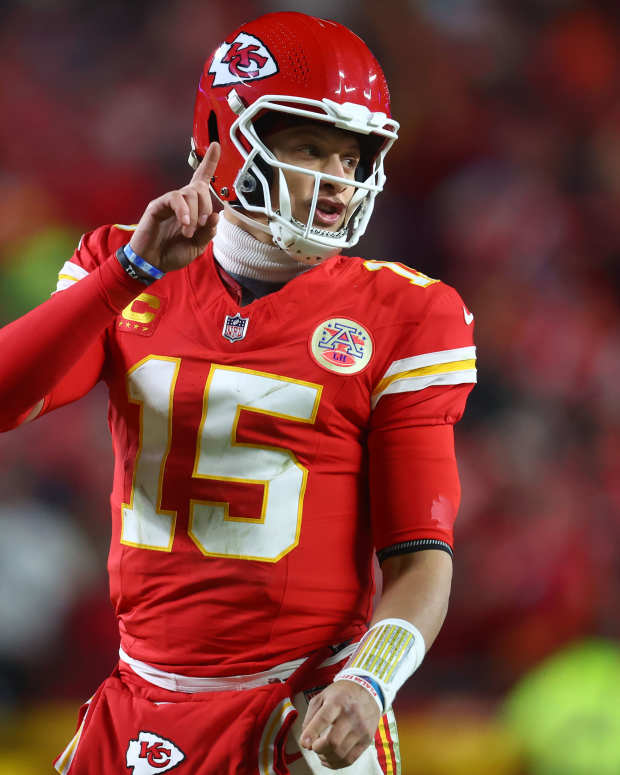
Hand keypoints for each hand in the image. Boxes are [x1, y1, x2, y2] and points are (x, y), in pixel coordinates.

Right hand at [128, 142, 220, 272]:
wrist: (153, 262)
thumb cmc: (173, 252)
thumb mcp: (198, 246)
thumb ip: (208, 232)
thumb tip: (217, 215)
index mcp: (193, 208)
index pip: (202, 180)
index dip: (210, 163)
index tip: (217, 146)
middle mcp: (182, 201)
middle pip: (200, 188)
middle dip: (206, 206)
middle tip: (203, 225)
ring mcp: (169, 202)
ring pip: (189, 193)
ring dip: (195, 214)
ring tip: (189, 231)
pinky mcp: (158, 206)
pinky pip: (175, 199)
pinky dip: (184, 211)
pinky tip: (185, 224)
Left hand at [300, 680, 380, 769]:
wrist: (367, 690)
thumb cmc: (342, 693)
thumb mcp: (322, 696)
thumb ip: (310, 716)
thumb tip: (305, 740)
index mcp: (338, 701)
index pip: (324, 719)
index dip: (312, 733)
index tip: (304, 742)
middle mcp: (351, 715)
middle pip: (333, 741)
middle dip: (318, 749)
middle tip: (313, 746)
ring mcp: (361, 728)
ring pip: (341, 753)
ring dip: (326, 758)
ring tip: (321, 753)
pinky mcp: (366, 739)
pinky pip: (350, 759)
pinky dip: (337, 764)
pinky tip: (330, 759)